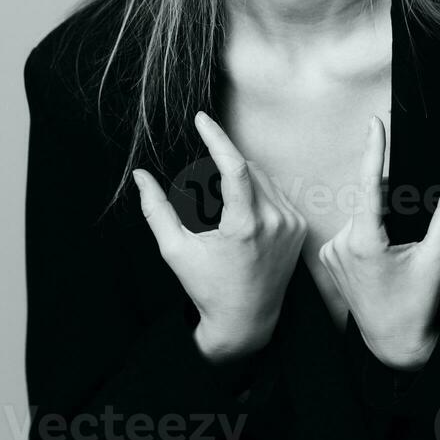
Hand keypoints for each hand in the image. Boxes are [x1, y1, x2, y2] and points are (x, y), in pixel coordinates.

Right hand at [132, 111, 307, 361]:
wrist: (246, 320)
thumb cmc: (207, 287)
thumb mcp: (175, 250)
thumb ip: (156, 209)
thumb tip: (140, 175)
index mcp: (244, 225)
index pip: (234, 165)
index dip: (216, 136)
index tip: (202, 118)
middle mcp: (274, 221)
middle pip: (248, 167)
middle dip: (225, 162)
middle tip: (202, 183)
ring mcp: (291, 224)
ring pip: (265, 177)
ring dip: (242, 175)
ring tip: (222, 203)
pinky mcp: (300, 228)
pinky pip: (277, 193)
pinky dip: (259, 191)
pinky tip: (244, 209)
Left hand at [318, 116, 439, 370]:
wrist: (393, 343)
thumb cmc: (417, 304)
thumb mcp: (436, 258)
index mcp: (366, 243)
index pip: (370, 185)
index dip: (373, 150)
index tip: (375, 122)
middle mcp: (341, 244)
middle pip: (370, 201)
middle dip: (392, 199)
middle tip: (411, 231)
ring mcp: (331, 252)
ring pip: (360, 215)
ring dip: (380, 216)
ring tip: (398, 251)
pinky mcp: (328, 259)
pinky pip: (351, 230)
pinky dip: (368, 229)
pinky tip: (382, 255)